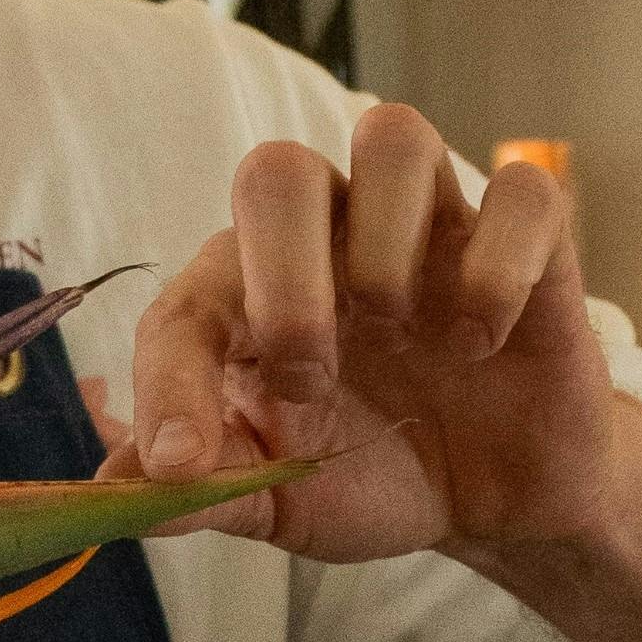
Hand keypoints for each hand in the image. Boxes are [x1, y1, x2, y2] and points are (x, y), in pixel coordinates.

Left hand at [112, 106, 611, 565]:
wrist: (493, 505)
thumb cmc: (373, 477)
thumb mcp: (280, 502)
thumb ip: (203, 493)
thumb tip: (115, 491)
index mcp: (254, 295)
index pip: (188, 299)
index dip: (170, 378)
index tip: (181, 463)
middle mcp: (333, 239)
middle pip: (277, 170)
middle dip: (284, 276)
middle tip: (310, 376)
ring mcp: (430, 229)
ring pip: (394, 135)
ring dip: (388, 240)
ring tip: (409, 334)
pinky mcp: (527, 244)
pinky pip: (521, 193)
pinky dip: (499, 264)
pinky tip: (484, 340)